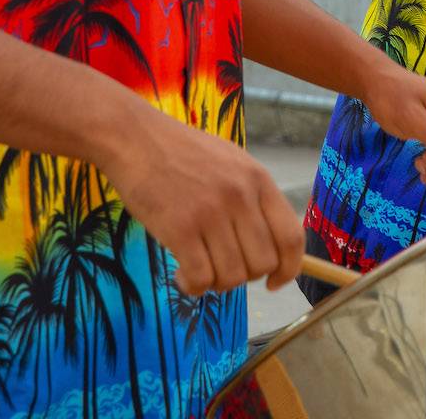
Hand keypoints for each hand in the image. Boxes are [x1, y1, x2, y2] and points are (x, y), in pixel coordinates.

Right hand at [103, 102, 302, 295]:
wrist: (135, 138)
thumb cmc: (181, 151)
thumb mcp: (231, 162)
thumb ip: (253, 197)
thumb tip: (273, 242)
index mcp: (258, 179)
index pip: (291, 238)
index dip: (289, 269)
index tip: (274, 282)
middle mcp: (240, 196)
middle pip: (263, 263)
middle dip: (245, 276)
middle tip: (223, 267)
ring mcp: (211, 212)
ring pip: (233, 276)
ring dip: (217, 283)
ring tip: (199, 268)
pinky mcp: (180, 228)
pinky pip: (201, 278)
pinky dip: (193, 287)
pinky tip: (182, 274)